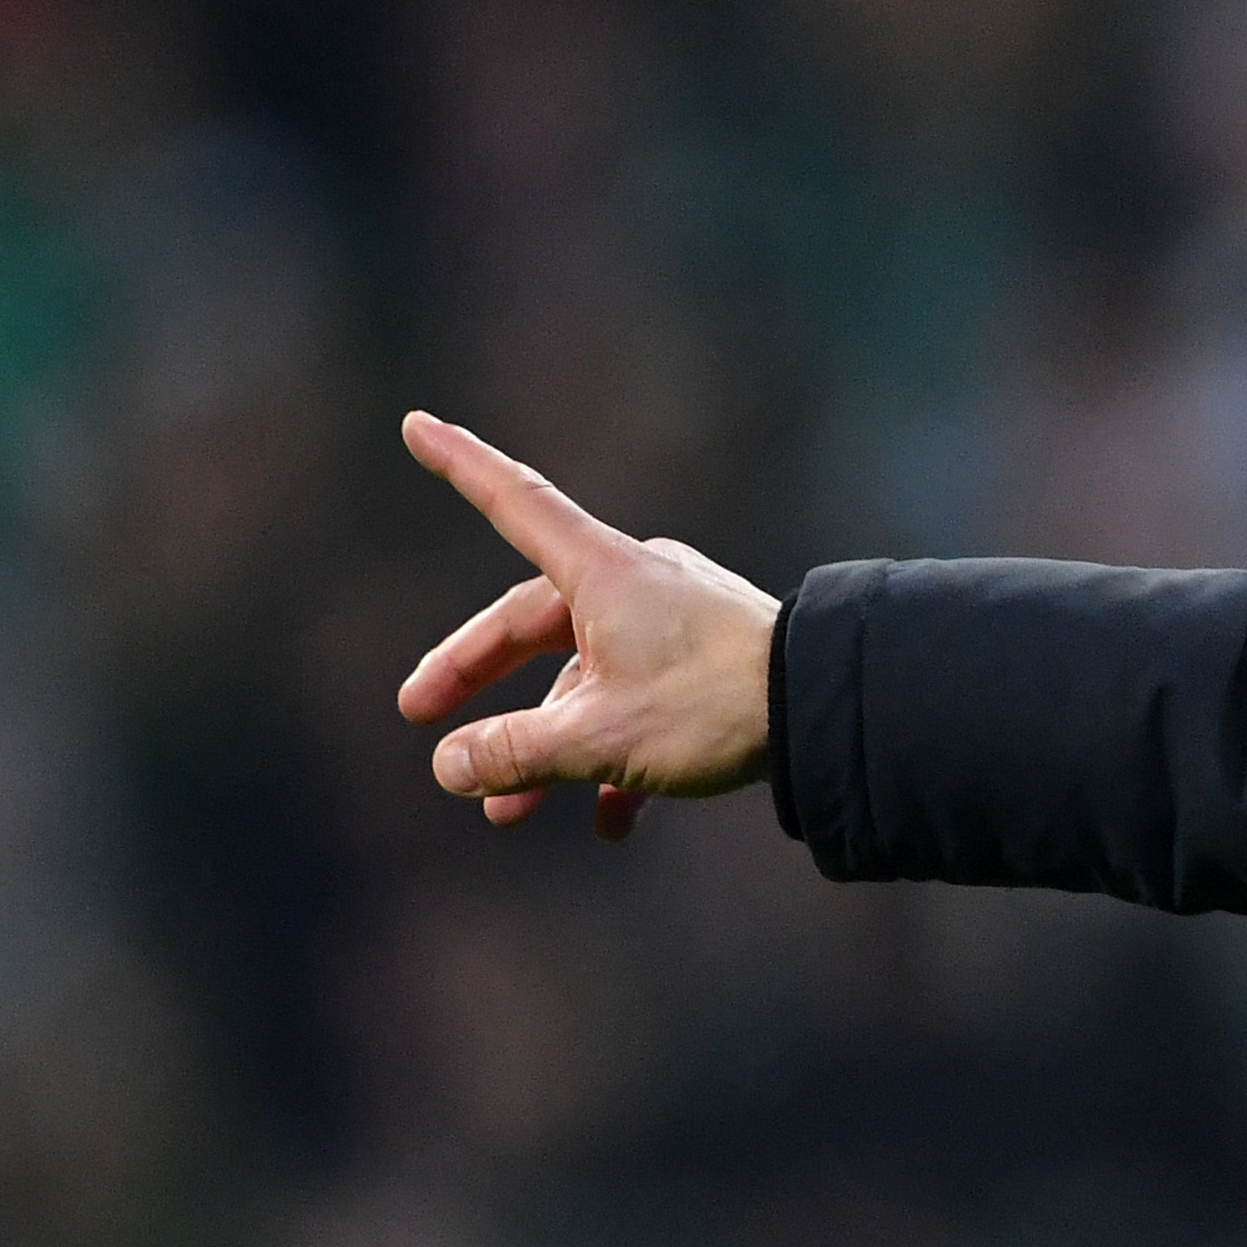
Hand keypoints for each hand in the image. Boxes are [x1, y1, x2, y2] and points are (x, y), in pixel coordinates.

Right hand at [394, 413, 780, 839]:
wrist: (831, 712)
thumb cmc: (716, 706)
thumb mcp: (599, 735)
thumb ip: (516, 751)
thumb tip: (447, 767)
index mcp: (602, 573)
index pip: (513, 501)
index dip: (459, 465)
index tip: (415, 423)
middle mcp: (637, 584)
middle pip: (533, 622)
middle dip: (477, 676)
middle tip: (423, 716)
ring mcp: (677, 624)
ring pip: (588, 680)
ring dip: (548, 745)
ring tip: (508, 810)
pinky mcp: (713, 666)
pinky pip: (646, 708)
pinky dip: (620, 762)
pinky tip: (612, 824)